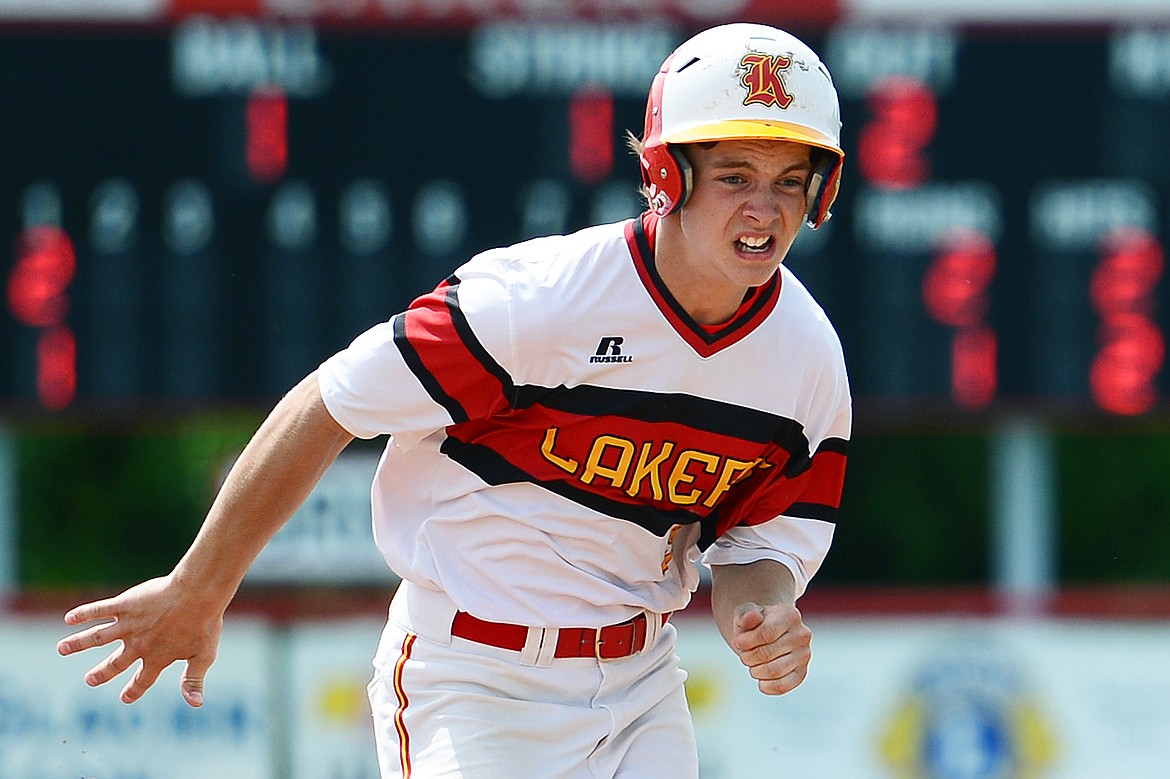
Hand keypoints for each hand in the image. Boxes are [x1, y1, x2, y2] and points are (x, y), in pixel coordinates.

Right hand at [56, 574, 223, 706]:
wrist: (198, 594)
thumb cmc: (205, 623)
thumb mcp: (204, 655)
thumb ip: (193, 680)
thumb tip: (196, 704)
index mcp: (157, 657)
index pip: (143, 680)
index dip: (134, 690)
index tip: (125, 697)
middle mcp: (138, 644)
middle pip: (115, 663)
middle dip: (102, 673)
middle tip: (89, 680)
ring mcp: (129, 625)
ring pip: (97, 637)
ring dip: (78, 643)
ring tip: (61, 649)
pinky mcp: (126, 605)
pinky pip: (100, 610)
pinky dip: (84, 613)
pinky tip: (70, 618)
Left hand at [730, 601, 811, 695]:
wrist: (767, 633)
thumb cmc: (754, 623)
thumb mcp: (746, 614)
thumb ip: (745, 616)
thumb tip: (751, 616)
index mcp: (790, 615)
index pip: (767, 633)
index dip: (747, 641)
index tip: (738, 642)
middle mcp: (802, 634)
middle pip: (767, 654)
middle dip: (747, 657)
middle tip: (744, 654)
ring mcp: (804, 655)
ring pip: (773, 671)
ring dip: (754, 671)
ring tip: (752, 664)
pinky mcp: (801, 673)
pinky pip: (782, 686)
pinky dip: (765, 686)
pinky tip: (760, 678)